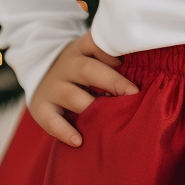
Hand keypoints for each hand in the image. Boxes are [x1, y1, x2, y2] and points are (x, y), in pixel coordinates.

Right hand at [29, 30, 139, 146]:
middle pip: (87, 70)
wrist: (39, 71)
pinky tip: (79, 140)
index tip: (126, 62)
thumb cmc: (78, 66)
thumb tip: (145, 70)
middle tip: (133, 94)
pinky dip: (64, 131)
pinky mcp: (40, 107)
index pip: (97, 44)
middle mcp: (66, 65)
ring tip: (111, 119)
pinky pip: (50, 120)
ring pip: (72, 96)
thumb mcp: (90, 53)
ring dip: (92, 107)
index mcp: (82, 49)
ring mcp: (52, 86)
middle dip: (112, 82)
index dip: (111, 52)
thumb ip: (110, 58)